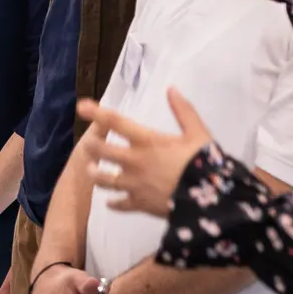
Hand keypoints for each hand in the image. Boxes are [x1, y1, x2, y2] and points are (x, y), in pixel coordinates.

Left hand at [78, 89, 213, 217]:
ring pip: (104, 180)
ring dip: (95, 174)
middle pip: (101, 151)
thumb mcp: (198, 133)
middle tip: (88, 143)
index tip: (81, 106)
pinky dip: (114, 203)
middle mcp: (134, 161)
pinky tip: (110, 203)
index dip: (96, 113)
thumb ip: (183, 111)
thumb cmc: (204, 164)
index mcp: (147, 141)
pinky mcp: (139, 204)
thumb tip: (171, 89)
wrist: (211, 201)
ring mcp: (134, 184)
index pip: (116, 122)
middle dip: (92, 146)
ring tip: (91, 170)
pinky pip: (121, 204)